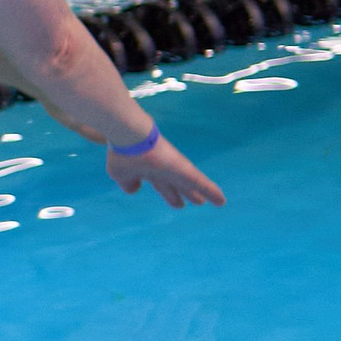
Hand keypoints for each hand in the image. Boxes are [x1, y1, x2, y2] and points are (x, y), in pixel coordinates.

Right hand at [106, 135, 225, 207]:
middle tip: (198, 202)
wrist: (129, 136)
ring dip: (204, 193)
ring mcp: (175, 168)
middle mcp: (164, 169)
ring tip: (219, 201)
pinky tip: (221, 201)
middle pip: (179, 184)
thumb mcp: (120, 174)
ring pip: (193, 184)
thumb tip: (135, 189)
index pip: (162, 185)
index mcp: (148, 171)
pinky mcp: (184, 169)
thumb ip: (128, 184)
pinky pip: (201, 183)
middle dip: (187, 193)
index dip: (170, 195)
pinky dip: (211, 192)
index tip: (178, 204)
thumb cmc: (122, 153)